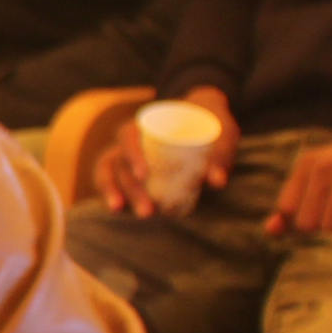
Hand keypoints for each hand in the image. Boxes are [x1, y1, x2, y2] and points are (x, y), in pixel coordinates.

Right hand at [95, 85, 237, 213]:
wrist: (204, 118)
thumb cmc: (211, 123)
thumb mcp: (221, 131)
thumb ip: (219, 153)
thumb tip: (217, 181)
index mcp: (146, 123)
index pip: (128, 136)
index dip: (132, 155)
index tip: (144, 175)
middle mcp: (130, 139)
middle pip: (119, 163)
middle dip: (131, 189)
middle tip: (148, 211)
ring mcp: (125, 154)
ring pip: (110, 174)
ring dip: (118, 195)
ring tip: (141, 214)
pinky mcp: (128, 170)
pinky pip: (110, 181)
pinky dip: (111, 194)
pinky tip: (118, 209)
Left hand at [267, 114, 331, 234]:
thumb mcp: (330, 175)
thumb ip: (299, 201)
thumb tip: (270, 230)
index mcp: (308, 163)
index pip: (287, 210)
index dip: (301, 222)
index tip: (323, 216)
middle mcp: (324, 166)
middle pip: (307, 223)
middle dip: (326, 227)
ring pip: (330, 225)